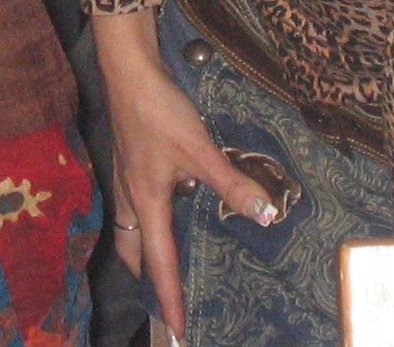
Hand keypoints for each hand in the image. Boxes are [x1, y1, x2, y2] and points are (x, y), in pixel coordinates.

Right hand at [96, 12, 277, 341]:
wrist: (129, 72)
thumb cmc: (161, 112)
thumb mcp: (200, 148)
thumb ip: (232, 182)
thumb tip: (266, 215)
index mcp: (148, 203)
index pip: (160, 263)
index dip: (170, 296)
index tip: (178, 328)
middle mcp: (132, 197)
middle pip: (135, 251)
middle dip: (148, 277)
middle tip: (166, 297)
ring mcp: (127, 177)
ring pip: (132, 228)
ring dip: (144, 249)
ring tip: (163, 260)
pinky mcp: (129, 159)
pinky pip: (134, 205)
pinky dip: (146, 219)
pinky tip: (165, 204)